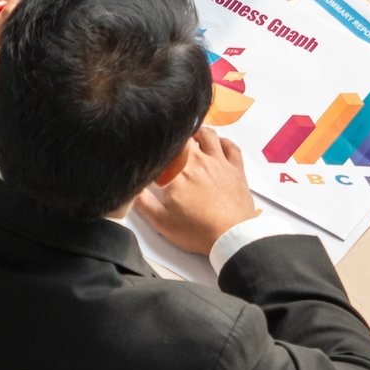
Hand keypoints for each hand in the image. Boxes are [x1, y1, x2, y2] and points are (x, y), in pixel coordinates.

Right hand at [133, 128, 257, 255]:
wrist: (231, 237)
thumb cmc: (195, 230)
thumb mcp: (161, 221)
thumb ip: (143, 202)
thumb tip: (132, 185)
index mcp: (178, 171)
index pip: (165, 147)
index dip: (157, 144)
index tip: (152, 147)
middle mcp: (199, 159)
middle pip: (186, 136)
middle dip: (176, 136)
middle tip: (171, 143)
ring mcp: (220, 162)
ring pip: (208, 135)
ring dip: (198, 133)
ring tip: (192, 137)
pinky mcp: (236, 168)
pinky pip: (231, 146)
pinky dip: (223, 141)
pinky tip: (218, 144)